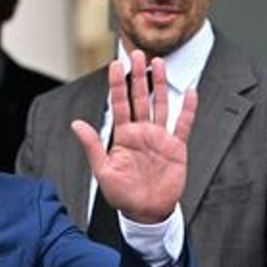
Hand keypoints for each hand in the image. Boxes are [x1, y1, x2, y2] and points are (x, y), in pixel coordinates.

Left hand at [71, 50, 196, 223]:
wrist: (146, 212)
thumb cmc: (122, 195)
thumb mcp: (103, 171)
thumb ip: (93, 146)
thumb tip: (76, 124)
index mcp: (123, 136)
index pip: (119, 104)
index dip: (117, 84)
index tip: (115, 64)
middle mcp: (142, 133)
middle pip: (140, 98)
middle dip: (138, 76)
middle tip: (137, 53)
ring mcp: (160, 138)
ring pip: (161, 105)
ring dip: (160, 85)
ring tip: (159, 63)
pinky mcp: (176, 148)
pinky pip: (183, 125)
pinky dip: (187, 109)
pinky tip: (190, 92)